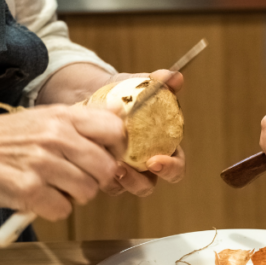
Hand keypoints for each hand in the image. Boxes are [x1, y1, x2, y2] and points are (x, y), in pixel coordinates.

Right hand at [0, 104, 124, 220]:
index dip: (117, 149)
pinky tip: (36, 198)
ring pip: (88, 192)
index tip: (106, 157)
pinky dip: (52, 210)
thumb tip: (119, 114)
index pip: (115, 130)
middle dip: (95, 180)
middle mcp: (55, 136)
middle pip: (106, 168)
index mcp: (61, 116)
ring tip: (51, 186)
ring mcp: (42, 163)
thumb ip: (79, 120)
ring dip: (73, 196)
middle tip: (74, 178)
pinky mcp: (28, 191)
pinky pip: (63, 210)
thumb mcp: (40, 117)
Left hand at [39, 65, 185, 195]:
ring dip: (116, 181)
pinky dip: (97, 174)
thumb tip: (175, 77)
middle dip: (138, 182)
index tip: (156, 161)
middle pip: (149, 185)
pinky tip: (89, 160)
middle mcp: (144, 165)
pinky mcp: (101, 171)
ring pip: (123, 187)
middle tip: (123, 169)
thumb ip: (160, 82)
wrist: (93, 93)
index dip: (171, 168)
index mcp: (163, 147)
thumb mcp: (140, 83)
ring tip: (104, 166)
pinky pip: (102, 181)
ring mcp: (123, 170)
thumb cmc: (125, 92)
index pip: (176, 166)